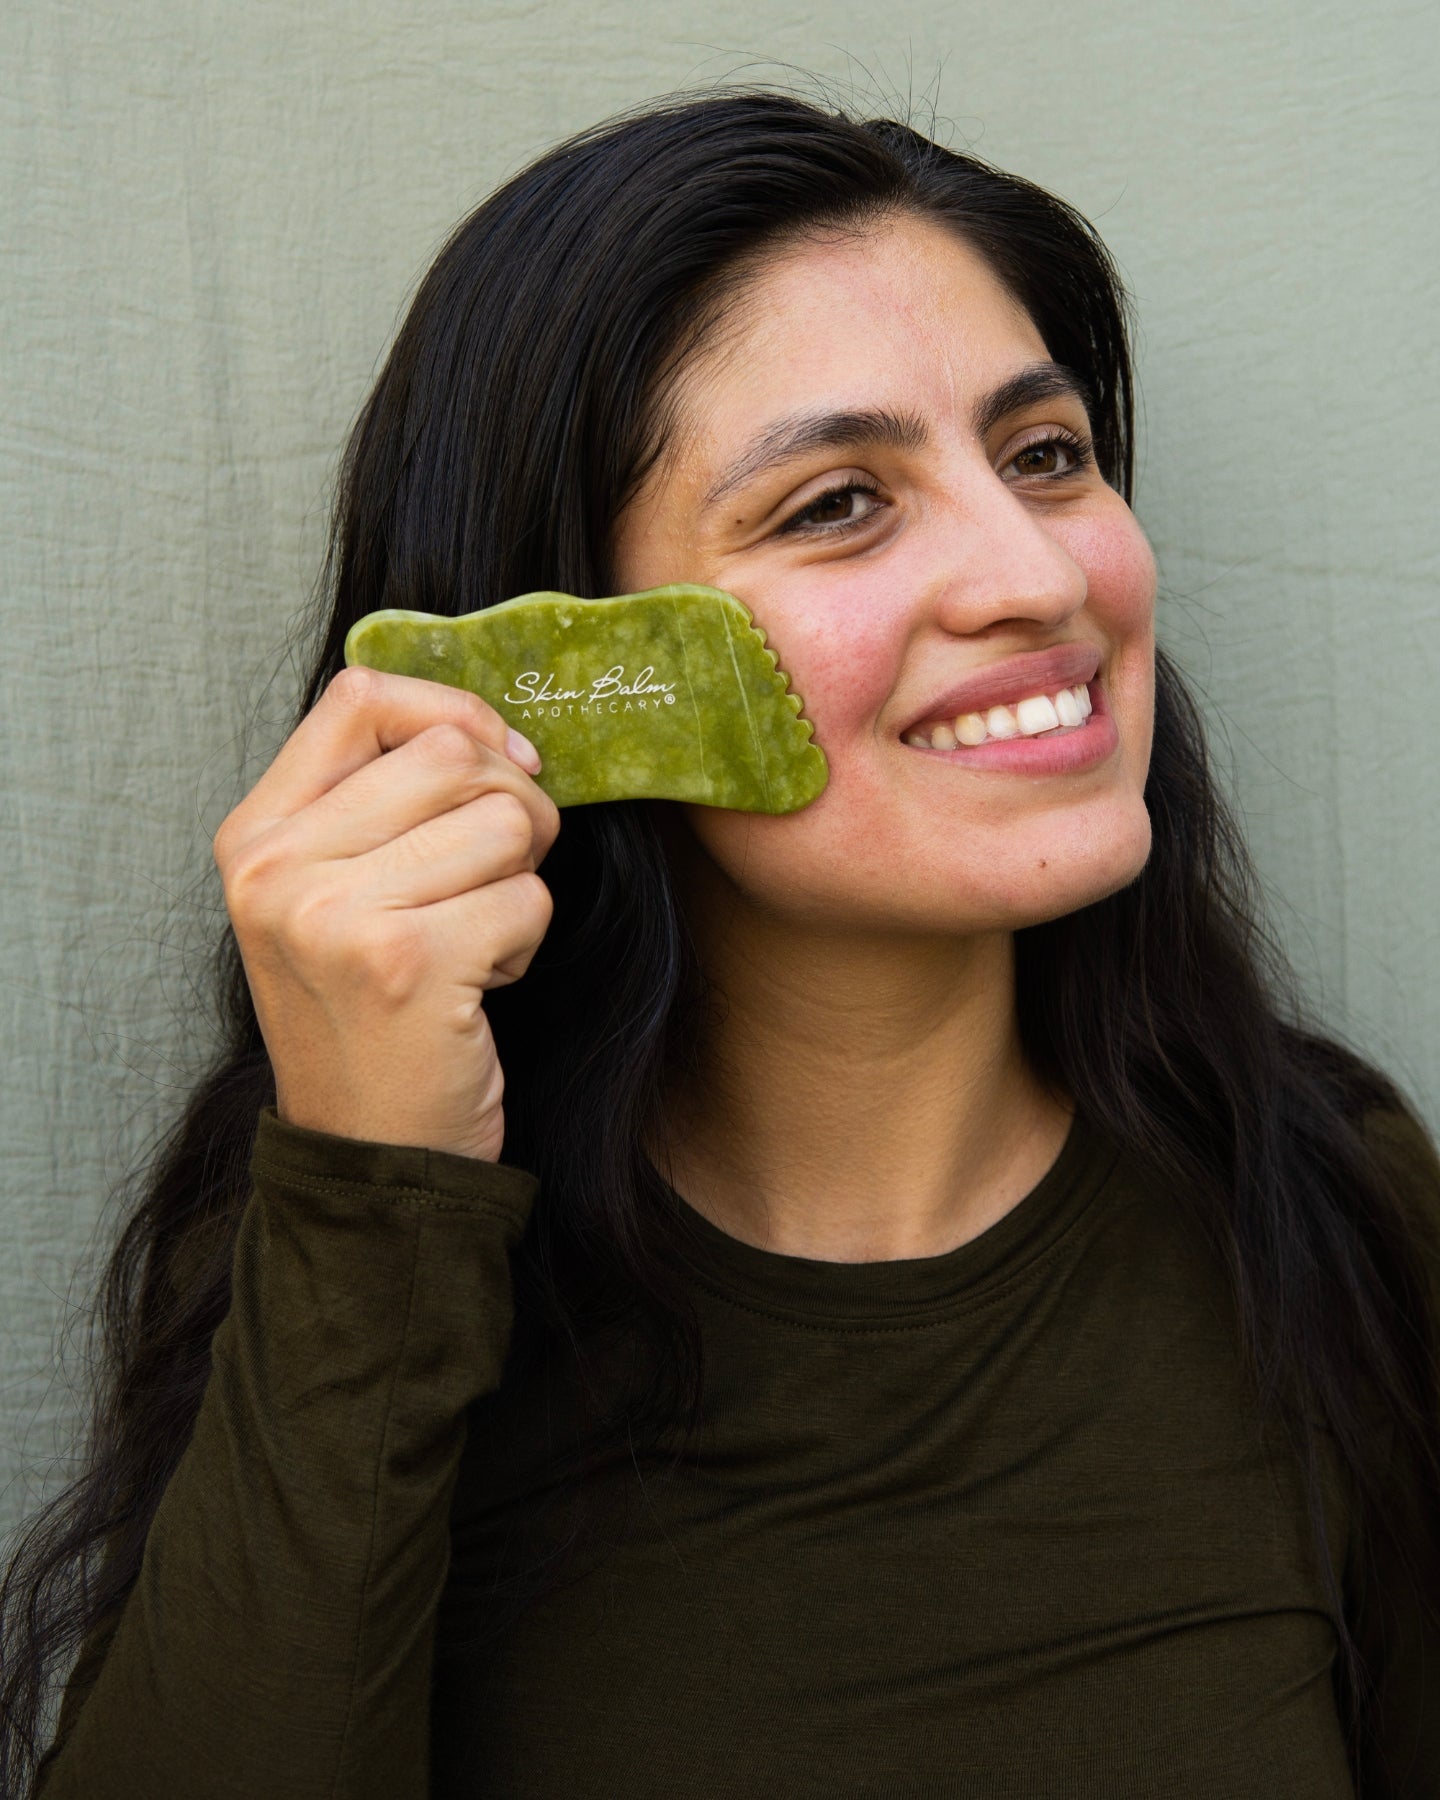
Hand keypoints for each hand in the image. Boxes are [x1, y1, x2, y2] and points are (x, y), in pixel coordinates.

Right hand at [213, 665, 559, 1160]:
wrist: (368, 1155)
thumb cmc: (372, 1015)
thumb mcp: (336, 895)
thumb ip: (382, 801)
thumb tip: (495, 732)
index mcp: (256, 835)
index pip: (362, 696)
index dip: (454, 711)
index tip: (501, 763)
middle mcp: (278, 868)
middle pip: (451, 751)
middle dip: (511, 806)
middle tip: (496, 876)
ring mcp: (334, 916)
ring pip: (502, 820)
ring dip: (520, 881)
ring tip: (474, 939)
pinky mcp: (405, 964)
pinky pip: (528, 899)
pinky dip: (526, 943)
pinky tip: (477, 989)